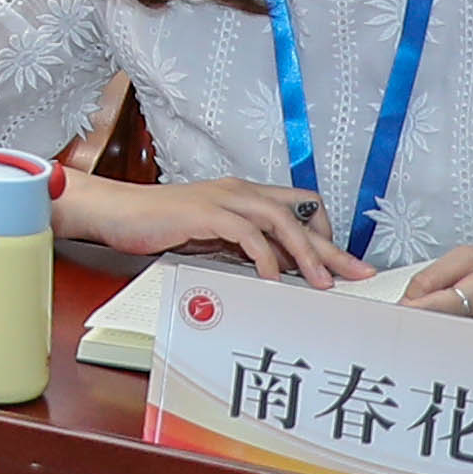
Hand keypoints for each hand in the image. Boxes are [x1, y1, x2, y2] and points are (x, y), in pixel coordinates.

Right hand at [62, 174, 369, 284]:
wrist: (116, 212)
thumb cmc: (159, 225)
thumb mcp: (210, 237)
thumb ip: (242, 245)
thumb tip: (276, 268)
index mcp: (243, 195)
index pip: (300, 206)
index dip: (323, 235)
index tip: (338, 266)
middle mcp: (239, 191)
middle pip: (300, 211)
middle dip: (331, 246)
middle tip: (356, 274)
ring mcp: (222, 199)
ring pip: (280, 219)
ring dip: (305, 252)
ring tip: (319, 282)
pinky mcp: (204, 213)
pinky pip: (246, 233)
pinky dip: (264, 255)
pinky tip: (270, 277)